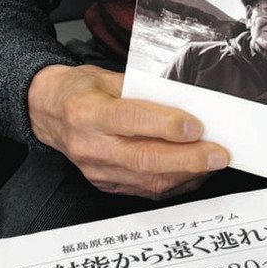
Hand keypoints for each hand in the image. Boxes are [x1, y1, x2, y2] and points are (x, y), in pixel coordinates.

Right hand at [28, 64, 228, 199]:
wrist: (47, 112)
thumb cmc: (80, 89)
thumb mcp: (107, 77)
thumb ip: (143, 91)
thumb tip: (186, 101)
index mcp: (88, 112)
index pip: (131, 120)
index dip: (166, 125)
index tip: (197, 126)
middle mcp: (91, 145)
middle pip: (144, 159)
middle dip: (188, 159)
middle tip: (218, 154)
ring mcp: (97, 170)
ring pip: (147, 180)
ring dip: (187, 174)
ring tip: (213, 163)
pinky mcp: (104, 184)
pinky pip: (144, 190)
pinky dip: (174, 183)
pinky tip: (193, 173)